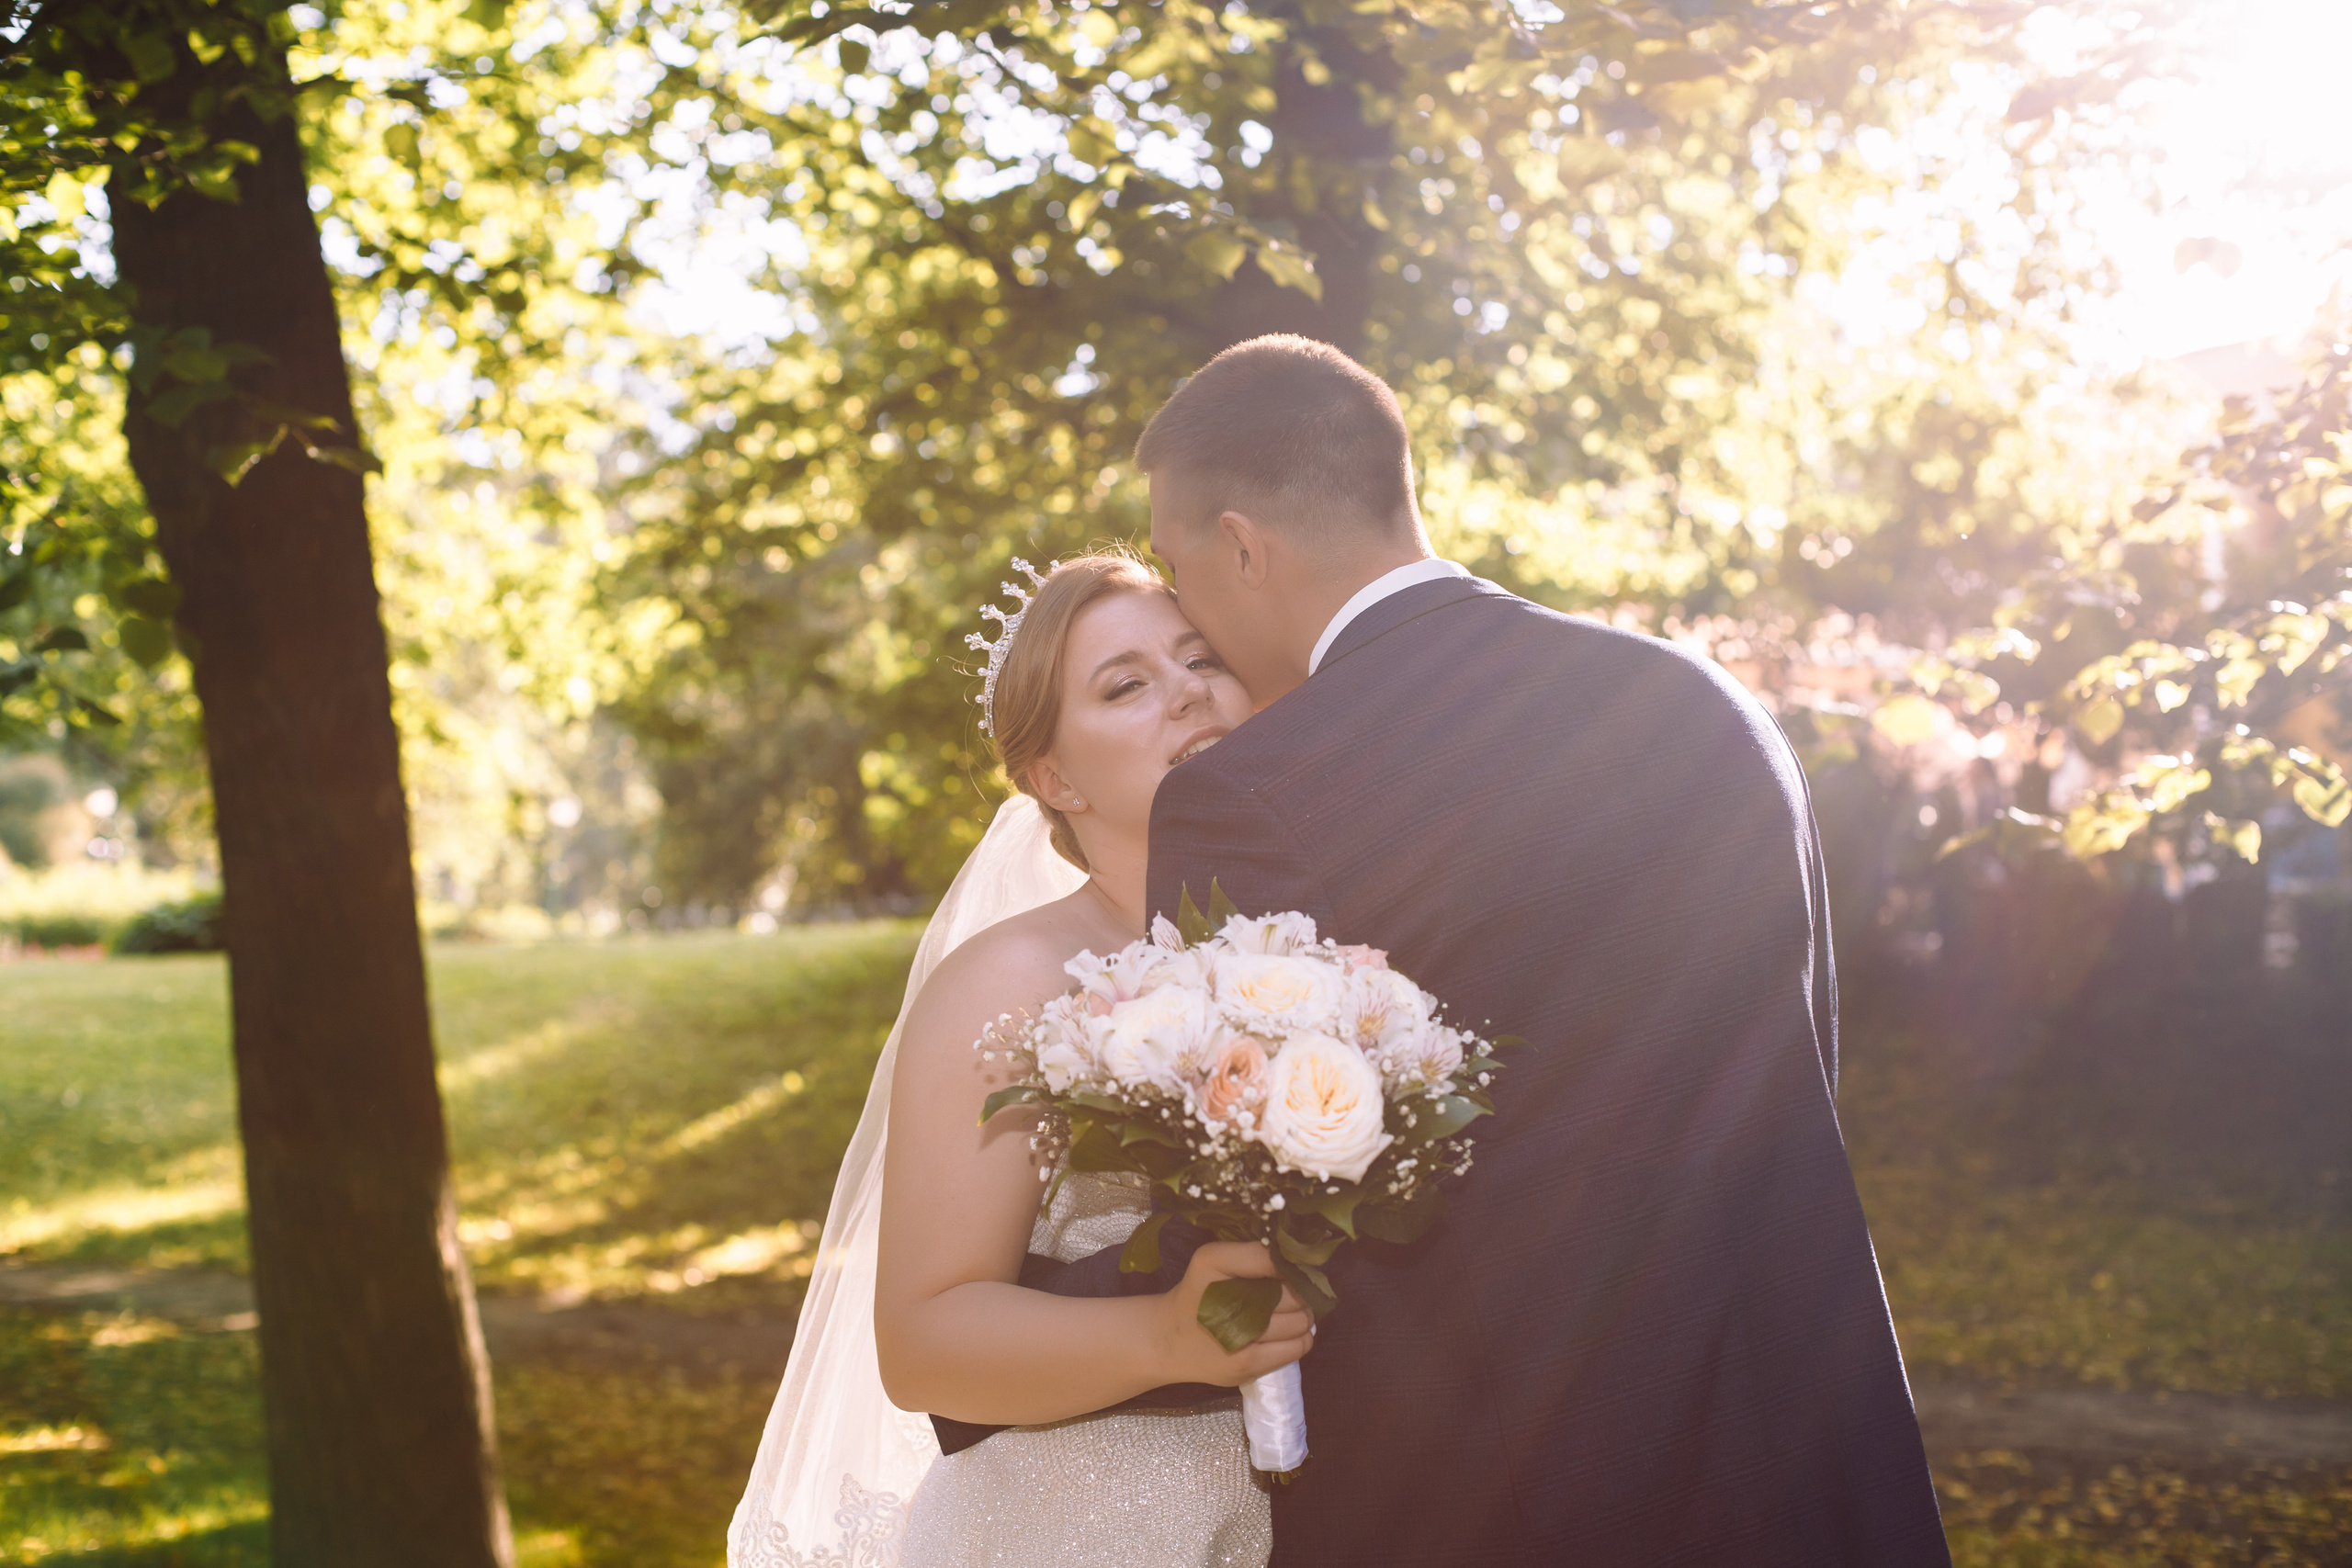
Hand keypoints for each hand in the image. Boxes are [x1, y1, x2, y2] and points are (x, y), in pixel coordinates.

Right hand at [1155, 1240, 1314, 1386]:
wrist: (1167, 1340)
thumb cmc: (1198, 1294)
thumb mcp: (1213, 1259)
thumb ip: (1253, 1254)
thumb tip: (1297, 1261)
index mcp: (1214, 1265)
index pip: (1274, 1260)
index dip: (1291, 1264)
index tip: (1289, 1268)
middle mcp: (1226, 1303)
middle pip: (1295, 1295)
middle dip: (1299, 1292)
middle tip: (1286, 1293)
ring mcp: (1238, 1341)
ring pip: (1302, 1323)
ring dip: (1302, 1316)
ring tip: (1284, 1313)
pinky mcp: (1247, 1368)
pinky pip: (1296, 1349)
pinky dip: (1298, 1339)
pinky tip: (1282, 1333)